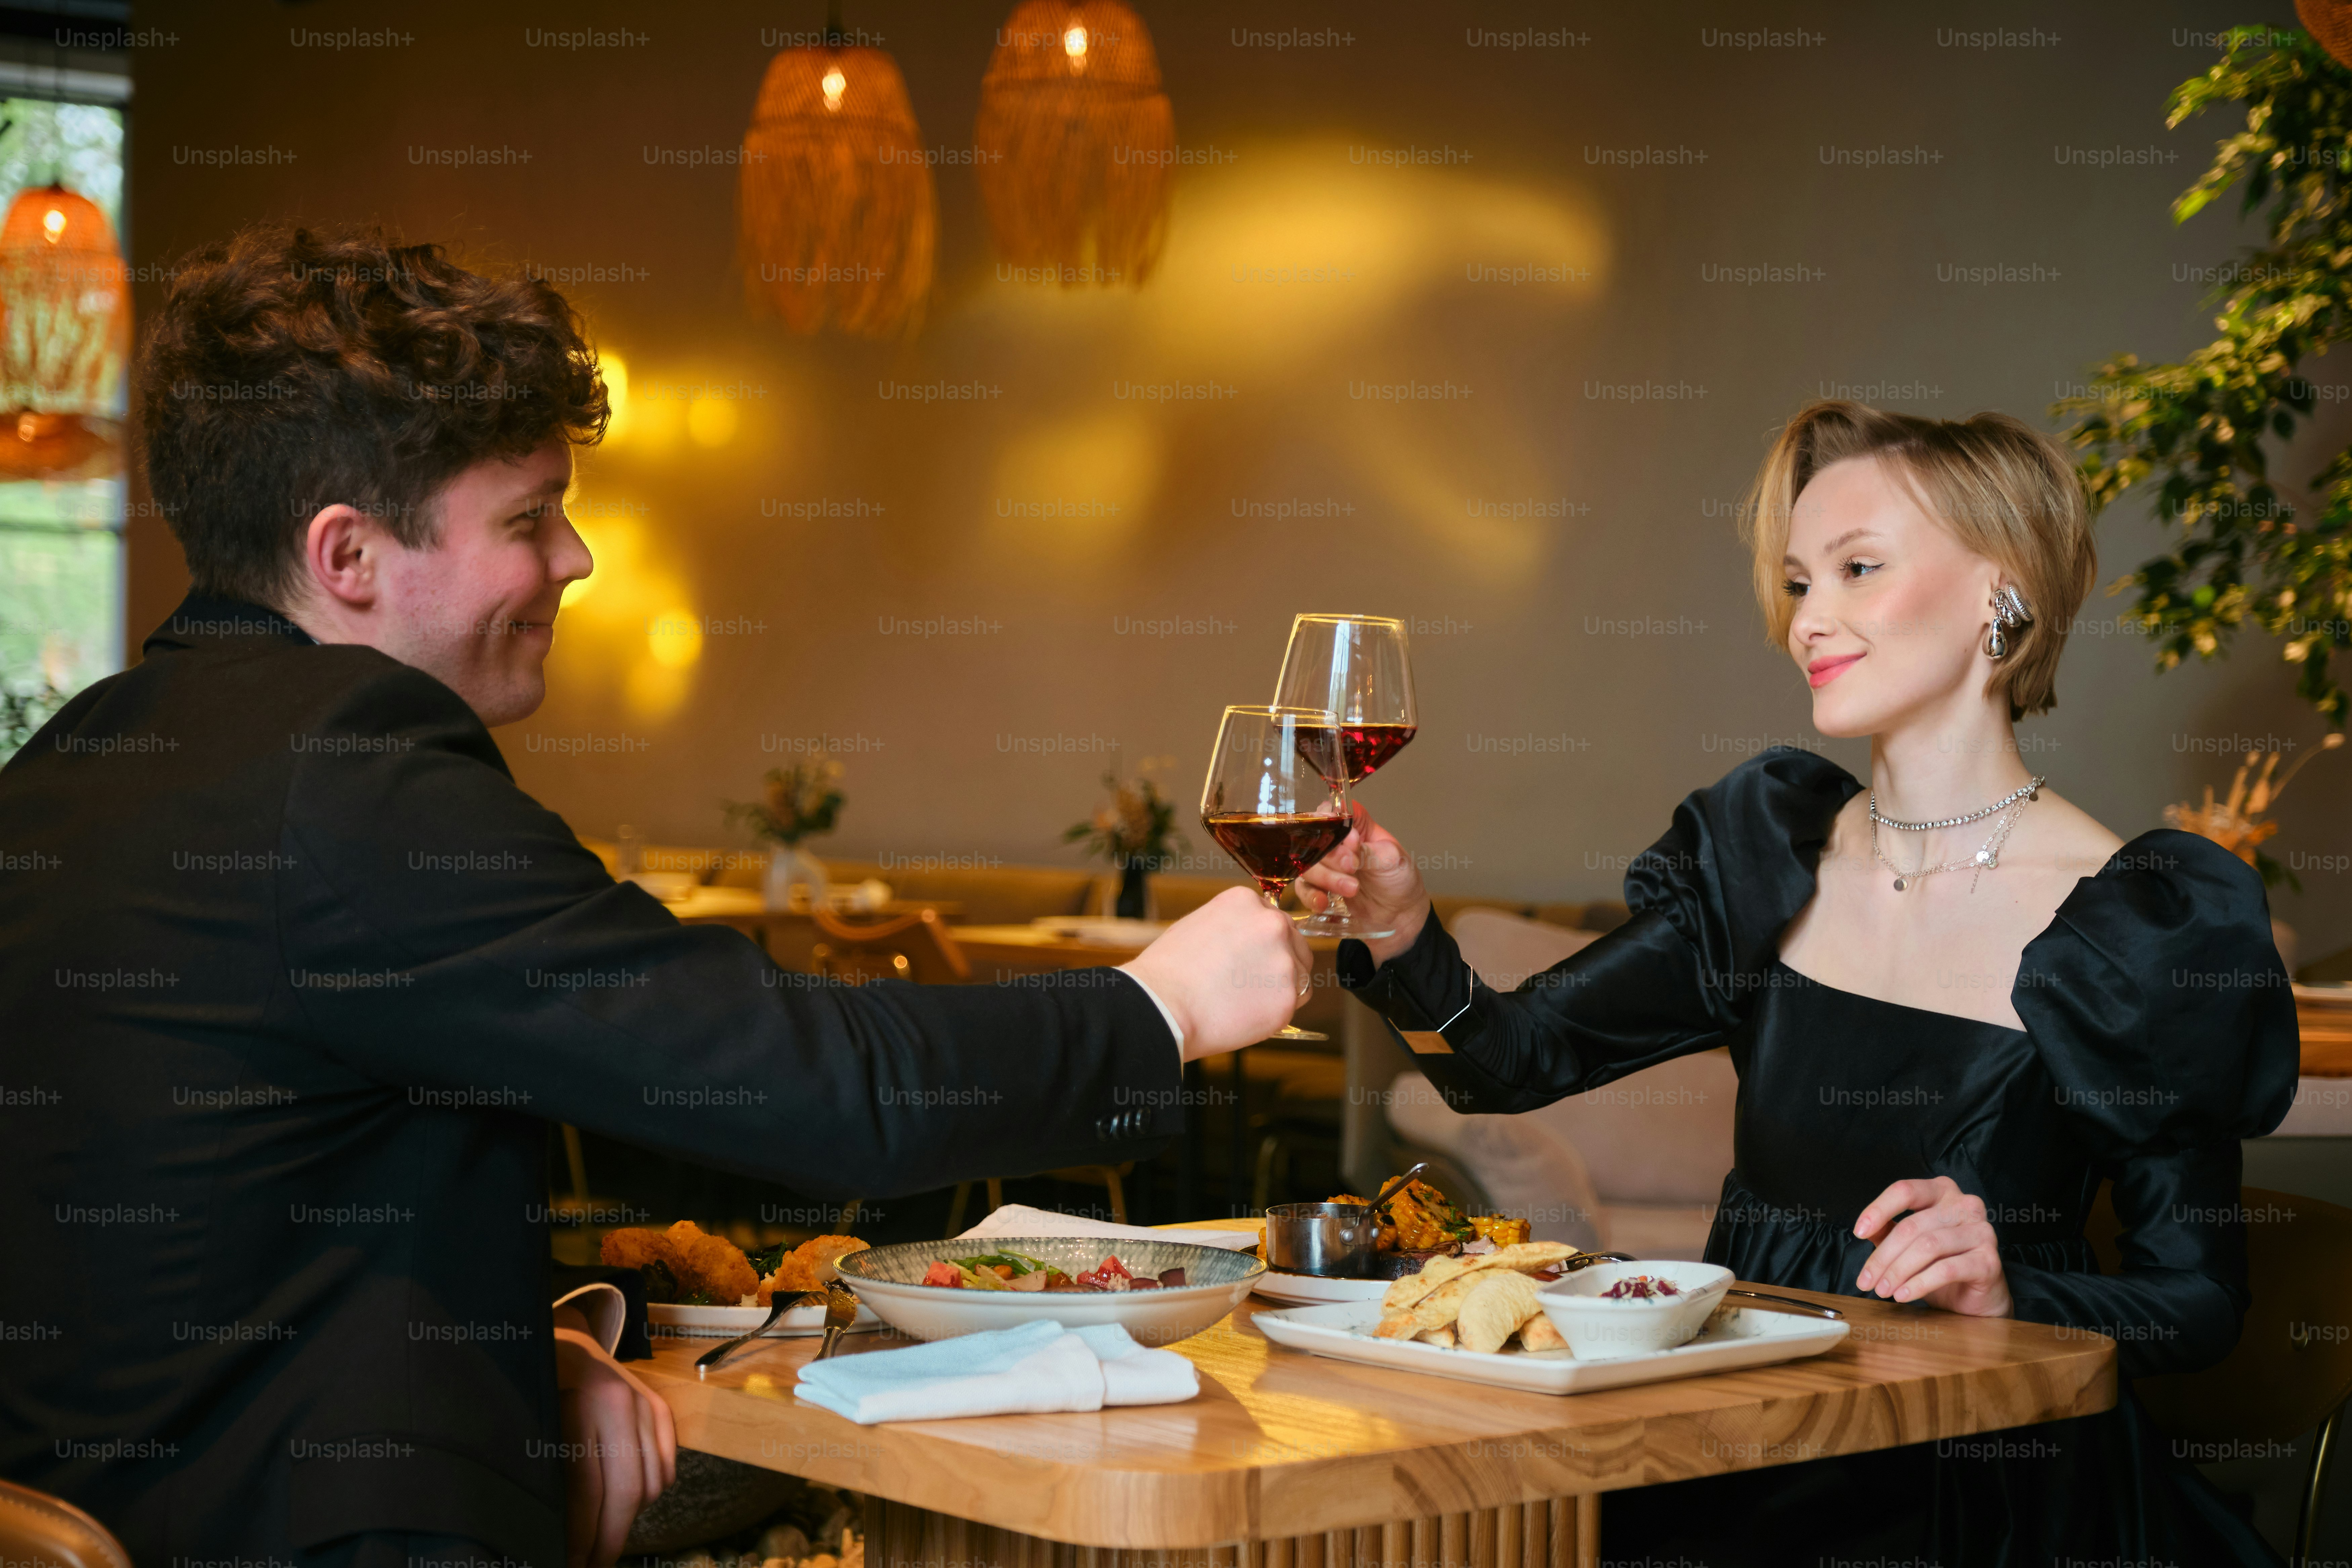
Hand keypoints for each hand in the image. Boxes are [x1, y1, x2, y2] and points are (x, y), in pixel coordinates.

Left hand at [554, 1320, 677, 1567]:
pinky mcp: (661, 1408)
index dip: (579, 1537)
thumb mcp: (532, 1422)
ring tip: (603, 1541)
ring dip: (627, 1521)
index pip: (586, 1491)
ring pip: (650, 1485)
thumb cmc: (537, 1383)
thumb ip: (547, 1469)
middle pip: (626, 1493)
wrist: (566, 1337)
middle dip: (609, 1541)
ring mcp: (646, 1405)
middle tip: (592, 1567)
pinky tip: (625, 1505)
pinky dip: (649, 1494)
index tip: (570, 1564)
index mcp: (579, 1406)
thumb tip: (552, 1530)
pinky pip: (665, 1469)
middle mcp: (620, 1404)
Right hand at [1120, 886, 1311, 1058]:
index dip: (1262, 945)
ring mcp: (1283, 959)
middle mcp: (1271, 924)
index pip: (1273, 921)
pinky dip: (1277, 1011)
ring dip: (1280, 988)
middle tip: (1248, 984)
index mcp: (1247, 901)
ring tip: (1243, 1000)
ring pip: (1301, 975)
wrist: (1162, 1005)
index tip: (1248, 960)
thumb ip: (1234, 925)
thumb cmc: (1169, 971)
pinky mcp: (1289, 996)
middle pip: (1294, 944)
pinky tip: (1247, 1013)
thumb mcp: (1199, 924)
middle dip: (1278, 963)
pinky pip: (1296, 1003)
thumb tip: (1248, 939)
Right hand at [1294, 805, 1429, 964]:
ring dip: (1327, 877)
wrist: (1401, 917)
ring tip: (1352, 889)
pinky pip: (1304, 888)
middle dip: (1332, 855)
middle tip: (1353, 867)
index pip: (1335, 811)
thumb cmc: (1400, 880)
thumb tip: (1349, 839)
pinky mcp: (1320, 888)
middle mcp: (1337, 843)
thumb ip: (1368, 850)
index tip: (1351, 841)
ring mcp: (1327, 866)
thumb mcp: (1391, 860)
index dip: (1335, 823)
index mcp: (1357, 827)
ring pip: (1308, 864)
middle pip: (1316, 838)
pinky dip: (1311, 895)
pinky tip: (1323, 902)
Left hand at [1852, 1176, 2011, 1316]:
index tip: (1858, 1232)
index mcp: (1942, 1192)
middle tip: (1866, 1280)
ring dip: (1898, 1272)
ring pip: (1928, 1246)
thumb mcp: (1909, 1244)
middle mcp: (1965, 1205)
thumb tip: (1864, 1228)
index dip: (1878, 1210)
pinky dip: (1919, 1284)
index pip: (1905, 1191)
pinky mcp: (1989, 1260)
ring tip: (1883, 1290)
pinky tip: (1903, 1295)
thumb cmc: (1940, 1264)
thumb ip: (1888, 1231)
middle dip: (1883, 1256)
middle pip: (1912, 1226)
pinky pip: (1946, 1269)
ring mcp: (1981, 1231)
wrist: (1976, 1297)